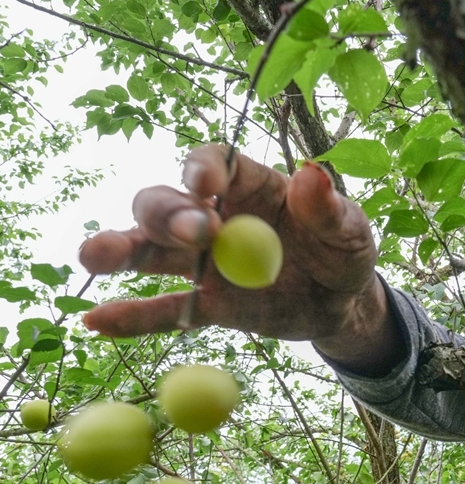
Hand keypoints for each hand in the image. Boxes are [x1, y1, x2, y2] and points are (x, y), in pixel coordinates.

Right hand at [80, 144, 404, 372]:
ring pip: (151, 250)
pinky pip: (164, 309)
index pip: (215, 163)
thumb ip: (328, 208)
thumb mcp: (351, 230)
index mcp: (252, 186)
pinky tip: (96, 320)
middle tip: (195, 236)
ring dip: (121, 249)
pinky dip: (131, 316)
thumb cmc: (345, 253)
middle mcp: (217, 218)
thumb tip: (310, 174)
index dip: (203, 169)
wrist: (341, 305)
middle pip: (169, 203)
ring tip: (95, 256)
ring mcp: (205, 263)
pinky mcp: (207, 304)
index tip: (206, 187)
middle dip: (168, 214)